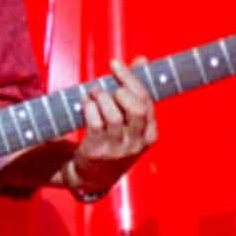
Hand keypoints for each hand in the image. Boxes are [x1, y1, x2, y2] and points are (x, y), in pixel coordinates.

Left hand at [66, 60, 157, 194]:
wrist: (93, 175)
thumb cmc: (113, 139)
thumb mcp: (130, 120)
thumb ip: (135, 89)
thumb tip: (142, 59)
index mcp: (150, 134)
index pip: (147, 101)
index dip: (131, 79)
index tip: (115, 64)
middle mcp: (136, 143)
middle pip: (136, 109)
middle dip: (120, 90)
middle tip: (107, 87)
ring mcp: (117, 149)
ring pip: (114, 115)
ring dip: (101, 97)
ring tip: (94, 93)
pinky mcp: (97, 151)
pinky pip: (94, 123)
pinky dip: (88, 107)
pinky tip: (85, 102)